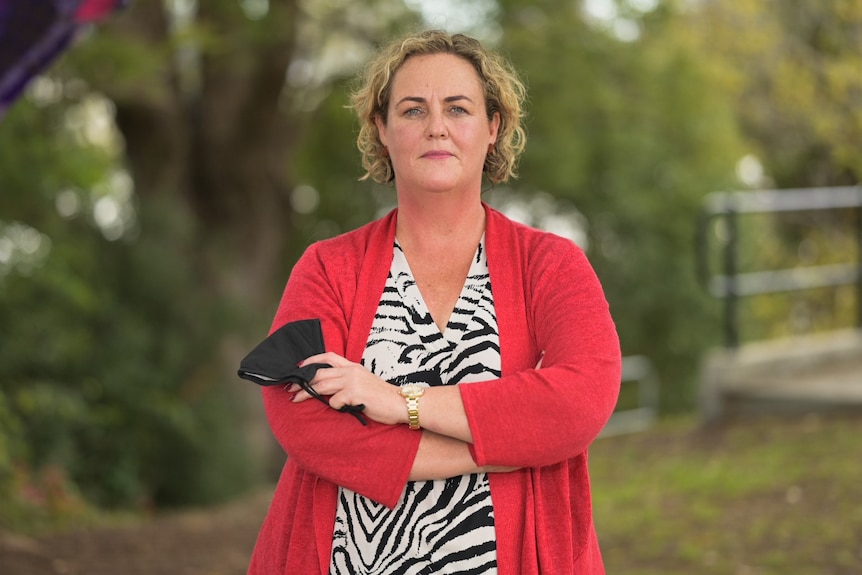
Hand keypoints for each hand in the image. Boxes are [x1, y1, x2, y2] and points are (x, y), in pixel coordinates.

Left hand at [288, 352, 405, 424]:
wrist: (400, 403)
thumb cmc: (382, 397)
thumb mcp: (363, 382)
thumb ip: (347, 380)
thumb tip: (326, 388)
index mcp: (353, 366)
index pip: (328, 356)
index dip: (311, 360)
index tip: (298, 367)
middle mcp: (351, 371)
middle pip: (319, 374)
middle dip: (302, 382)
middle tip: (290, 389)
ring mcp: (352, 382)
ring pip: (321, 386)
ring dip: (306, 394)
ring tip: (296, 399)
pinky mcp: (354, 394)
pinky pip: (334, 401)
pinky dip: (334, 406)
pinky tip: (343, 409)